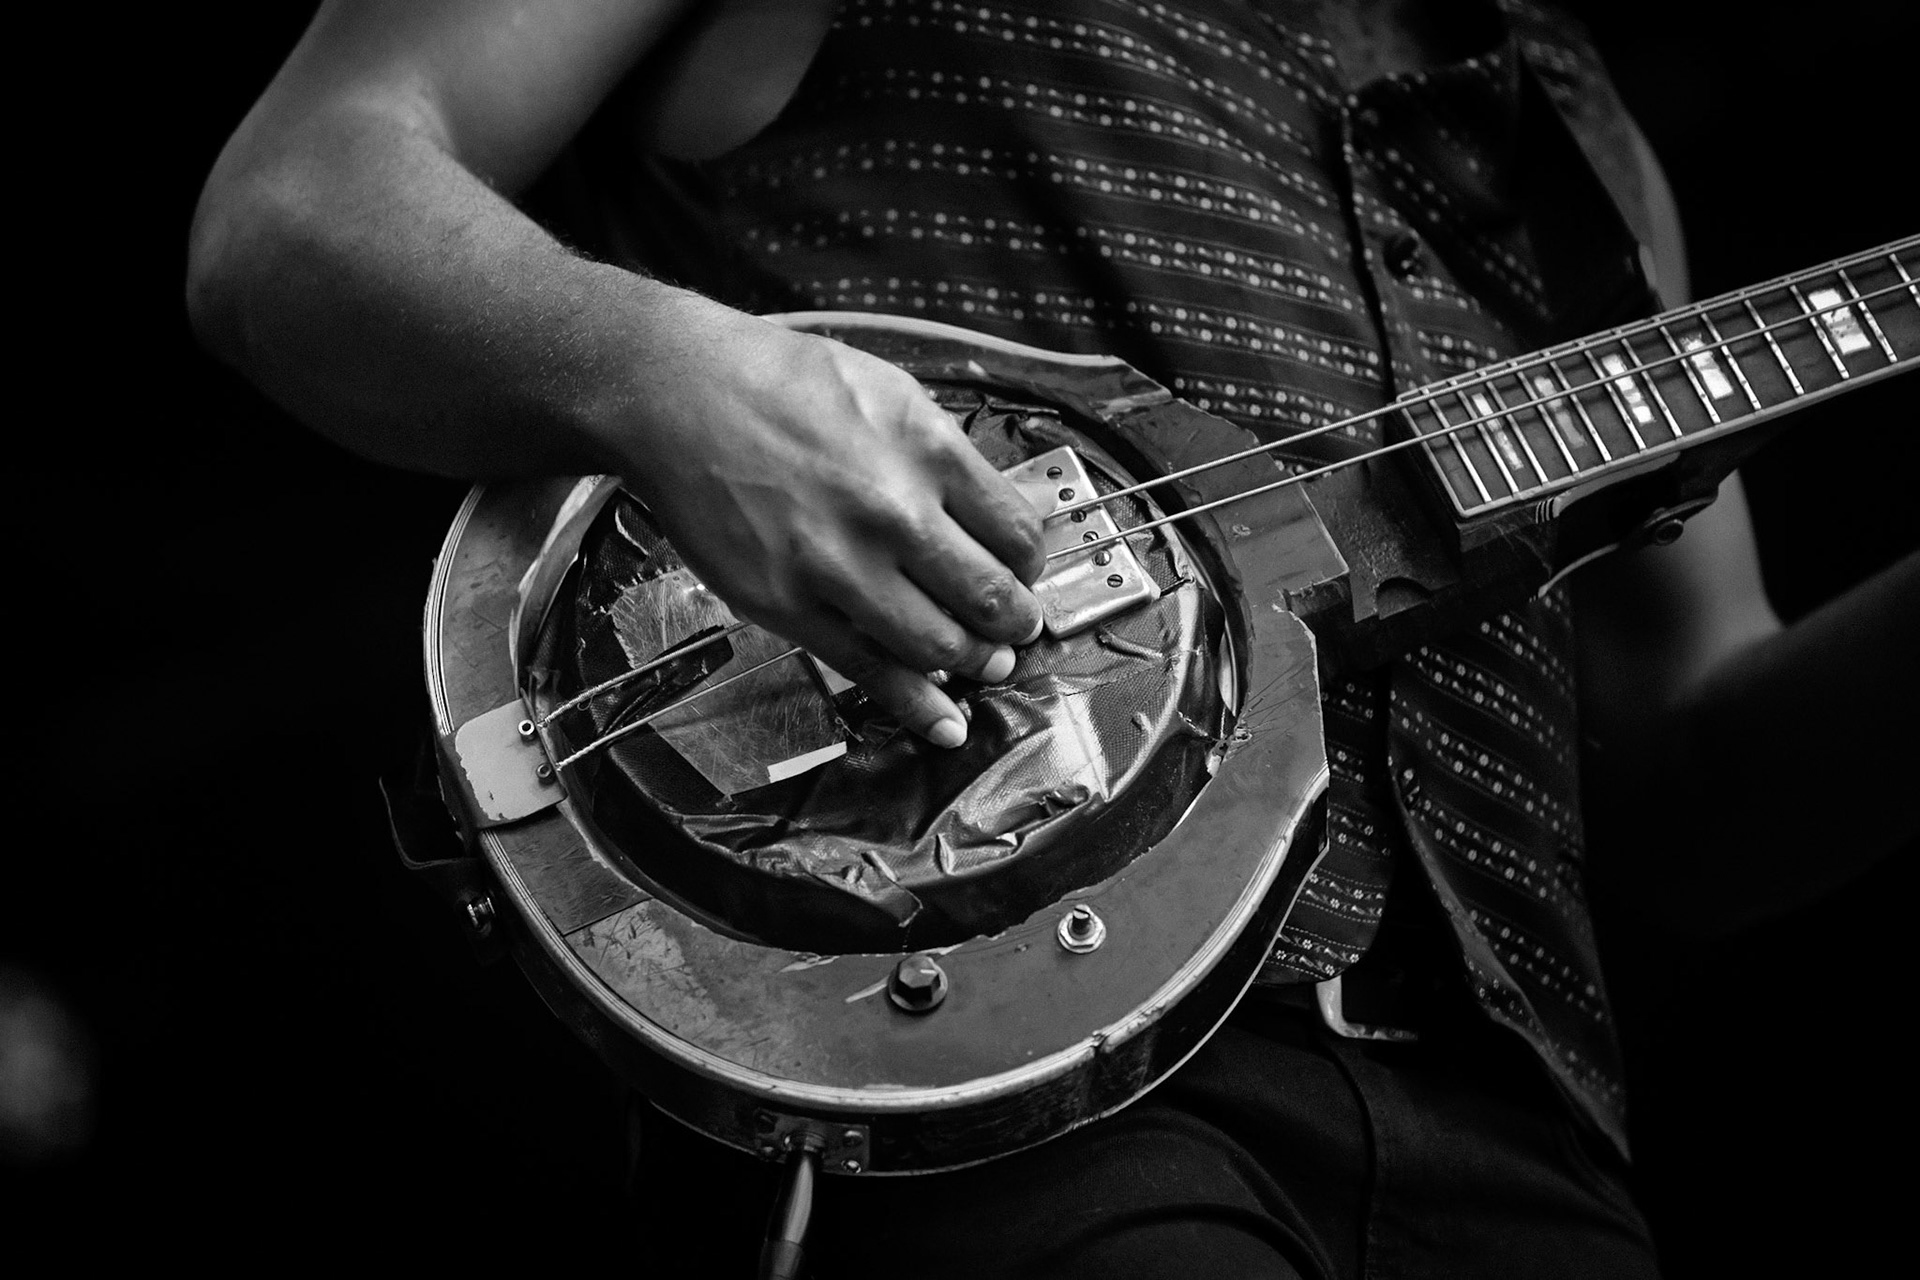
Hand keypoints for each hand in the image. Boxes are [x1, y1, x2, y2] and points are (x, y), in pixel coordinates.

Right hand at [608, 304, 1049, 745]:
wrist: (677, 395)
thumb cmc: (775, 383)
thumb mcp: (888, 393)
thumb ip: (944, 457)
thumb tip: (994, 512)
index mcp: (926, 451)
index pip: (1018, 533)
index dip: (1032, 566)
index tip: (1027, 576)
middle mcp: (893, 512)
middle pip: (991, 597)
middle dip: (1015, 625)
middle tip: (1017, 630)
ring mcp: (840, 565)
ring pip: (940, 644)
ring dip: (974, 663)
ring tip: (983, 663)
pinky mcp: (789, 605)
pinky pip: (869, 669)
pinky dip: (917, 704)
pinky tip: (943, 722)